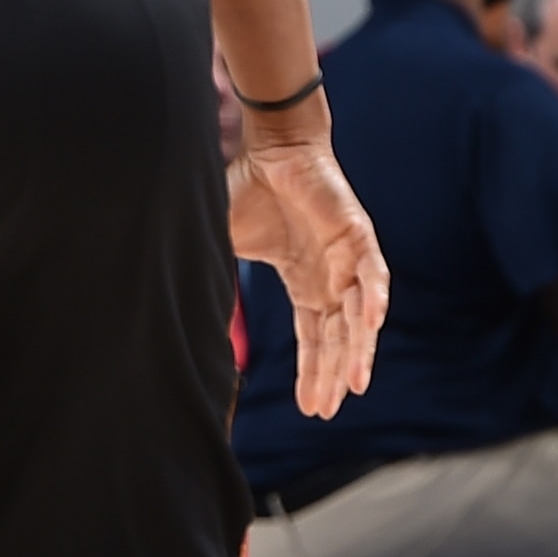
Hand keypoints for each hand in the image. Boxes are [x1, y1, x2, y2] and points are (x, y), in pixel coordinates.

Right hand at [224, 127, 386, 417]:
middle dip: (333, 372)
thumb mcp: (226, 250)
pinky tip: (369, 325)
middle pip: (338, 336)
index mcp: (304, 283)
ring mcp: (348, 257)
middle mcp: (331, 277)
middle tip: (328, 408)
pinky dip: (372, 297)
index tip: (311, 407)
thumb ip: (219, 283)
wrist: (265, 147)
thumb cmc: (245, 191)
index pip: (314, 337)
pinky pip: (371, 272)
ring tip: (353, 384)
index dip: (312, 371)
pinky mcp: (358, 234)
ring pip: (358, 313)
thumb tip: (185, 321)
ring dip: (358, 348)